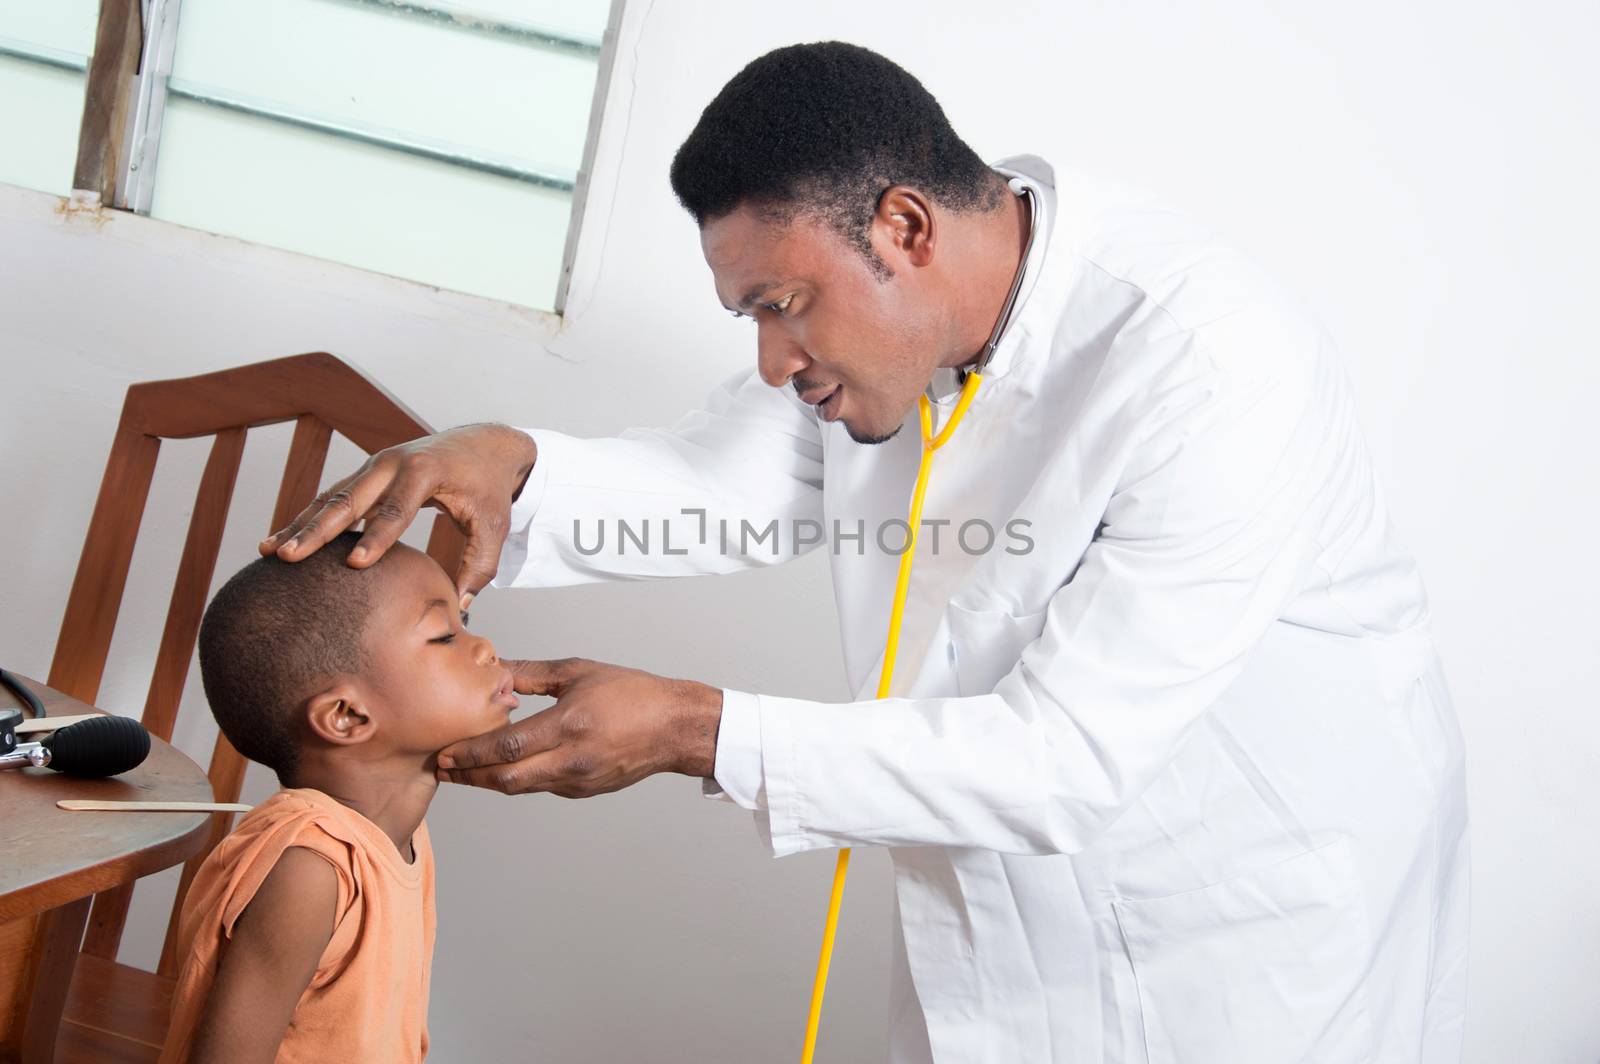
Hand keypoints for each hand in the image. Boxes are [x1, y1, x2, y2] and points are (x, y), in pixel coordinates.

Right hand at [259, 424, 536, 606]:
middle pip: (348, 500)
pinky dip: (307, 519)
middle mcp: (392, 464)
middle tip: (289, 557)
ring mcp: (374, 466)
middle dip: (317, 530)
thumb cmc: (489, 488)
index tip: (354, 564)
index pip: (396, 510)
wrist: (483, 445)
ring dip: (300, 525)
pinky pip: (331, 498)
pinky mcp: (366, 475)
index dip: (376, 538)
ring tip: (271, 552)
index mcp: (425, 472)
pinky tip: (282, 541)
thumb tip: (462, 606)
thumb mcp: (494, 525)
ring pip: (331, 498)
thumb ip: (481, 565)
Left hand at [435, 659, 723, 797]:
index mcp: (570, 725)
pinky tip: (503, 768)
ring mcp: (578, 780)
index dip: (470, 752)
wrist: (674, 728)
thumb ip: (531, 674)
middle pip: (506, 778)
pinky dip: (517, 779)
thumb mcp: (578, 672)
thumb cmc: (632, 694)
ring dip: (487, 781)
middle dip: (468, 775)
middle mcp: (572, 759)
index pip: (507, 745)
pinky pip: (541, 787)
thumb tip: (493, 674)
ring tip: (462, 771)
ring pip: (520, 788)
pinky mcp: (583, 790)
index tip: (444, 751)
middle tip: (441, 768)